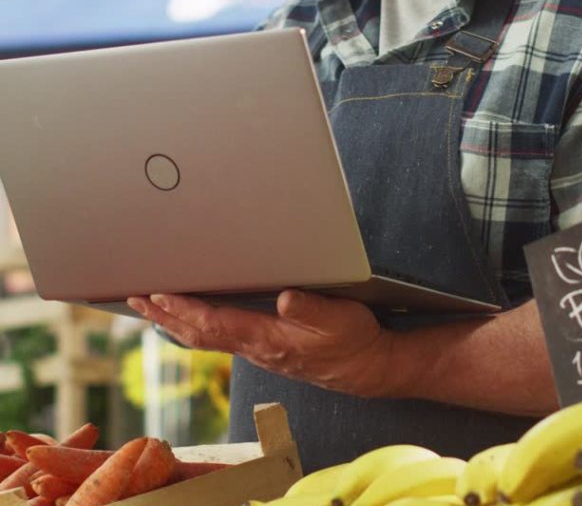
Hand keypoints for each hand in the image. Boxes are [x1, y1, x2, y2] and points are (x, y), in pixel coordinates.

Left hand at [127, 290, 396, 396]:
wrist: (365, 367)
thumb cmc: (351, 341)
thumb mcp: (338, 320)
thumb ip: (310, 308)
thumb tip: (282, 298)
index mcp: (266, 337)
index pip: (214, 323)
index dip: (184, 309)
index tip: (158, 294)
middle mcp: (254, 346)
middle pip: (198, 333)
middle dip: (165, 316)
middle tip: (135, 300)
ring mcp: (257, 349)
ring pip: (204, 337)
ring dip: (174, 322)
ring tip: (151, 308)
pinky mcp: (263, 346)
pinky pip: (218, 337)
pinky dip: (195, 327)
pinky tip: (190, 320)